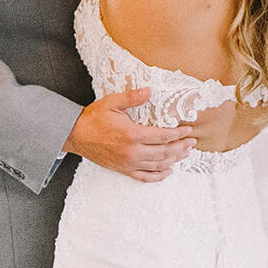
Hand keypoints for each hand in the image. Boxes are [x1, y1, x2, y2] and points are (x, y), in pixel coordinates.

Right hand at [65, 88, 197, 181]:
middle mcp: (132, 152)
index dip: (178, 134)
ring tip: (185, 153)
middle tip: (192, 143)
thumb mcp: (112, 102)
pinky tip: (168, 170)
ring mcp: (128, 163)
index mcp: (132, 134)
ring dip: (174, 159)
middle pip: (164, 152)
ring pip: (158, 165)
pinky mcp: (124, 170)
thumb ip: (132, 97)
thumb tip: (149, 91)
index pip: (162, 136)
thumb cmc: (93, 118)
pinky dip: (159, 175)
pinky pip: (145, 177)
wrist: (75, 135)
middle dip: (181, 147)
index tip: (188, 130)